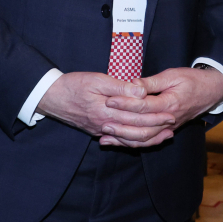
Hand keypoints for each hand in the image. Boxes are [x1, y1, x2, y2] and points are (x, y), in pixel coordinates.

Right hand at [37, 72, 174, 146]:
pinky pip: (118, 140)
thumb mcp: (96, 80)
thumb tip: (140, 91)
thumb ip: (120, 87)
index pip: (137, 116)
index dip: (156, 115)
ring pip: (129, 139)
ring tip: (163, 135)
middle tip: (172, 124)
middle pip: (136, 130)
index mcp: (107, 111)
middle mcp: (105, 124)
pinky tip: (141, 139)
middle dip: (156, 128)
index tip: (171, 112)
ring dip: (148, 138)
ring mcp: (101, 130)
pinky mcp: (97, 131)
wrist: (50, 97)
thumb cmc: (73, 85)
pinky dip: (132, 141)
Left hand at [106, 67, 222, 145]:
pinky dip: (132, 144)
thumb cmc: (192, 80)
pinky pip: (149, 142)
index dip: (125, 104)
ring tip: (105, 137)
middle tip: (103, 122)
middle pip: (142, 128)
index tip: (109, 100)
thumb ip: (151, 82)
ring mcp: (168, 128)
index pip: (144, 106)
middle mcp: (169, 119)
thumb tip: (132, 85)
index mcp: (170, 103)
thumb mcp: (172, 75)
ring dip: (124, 140)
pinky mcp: (167, 131)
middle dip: (121, 126)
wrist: (211, 91)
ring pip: (144, 140)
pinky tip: (118, 142)